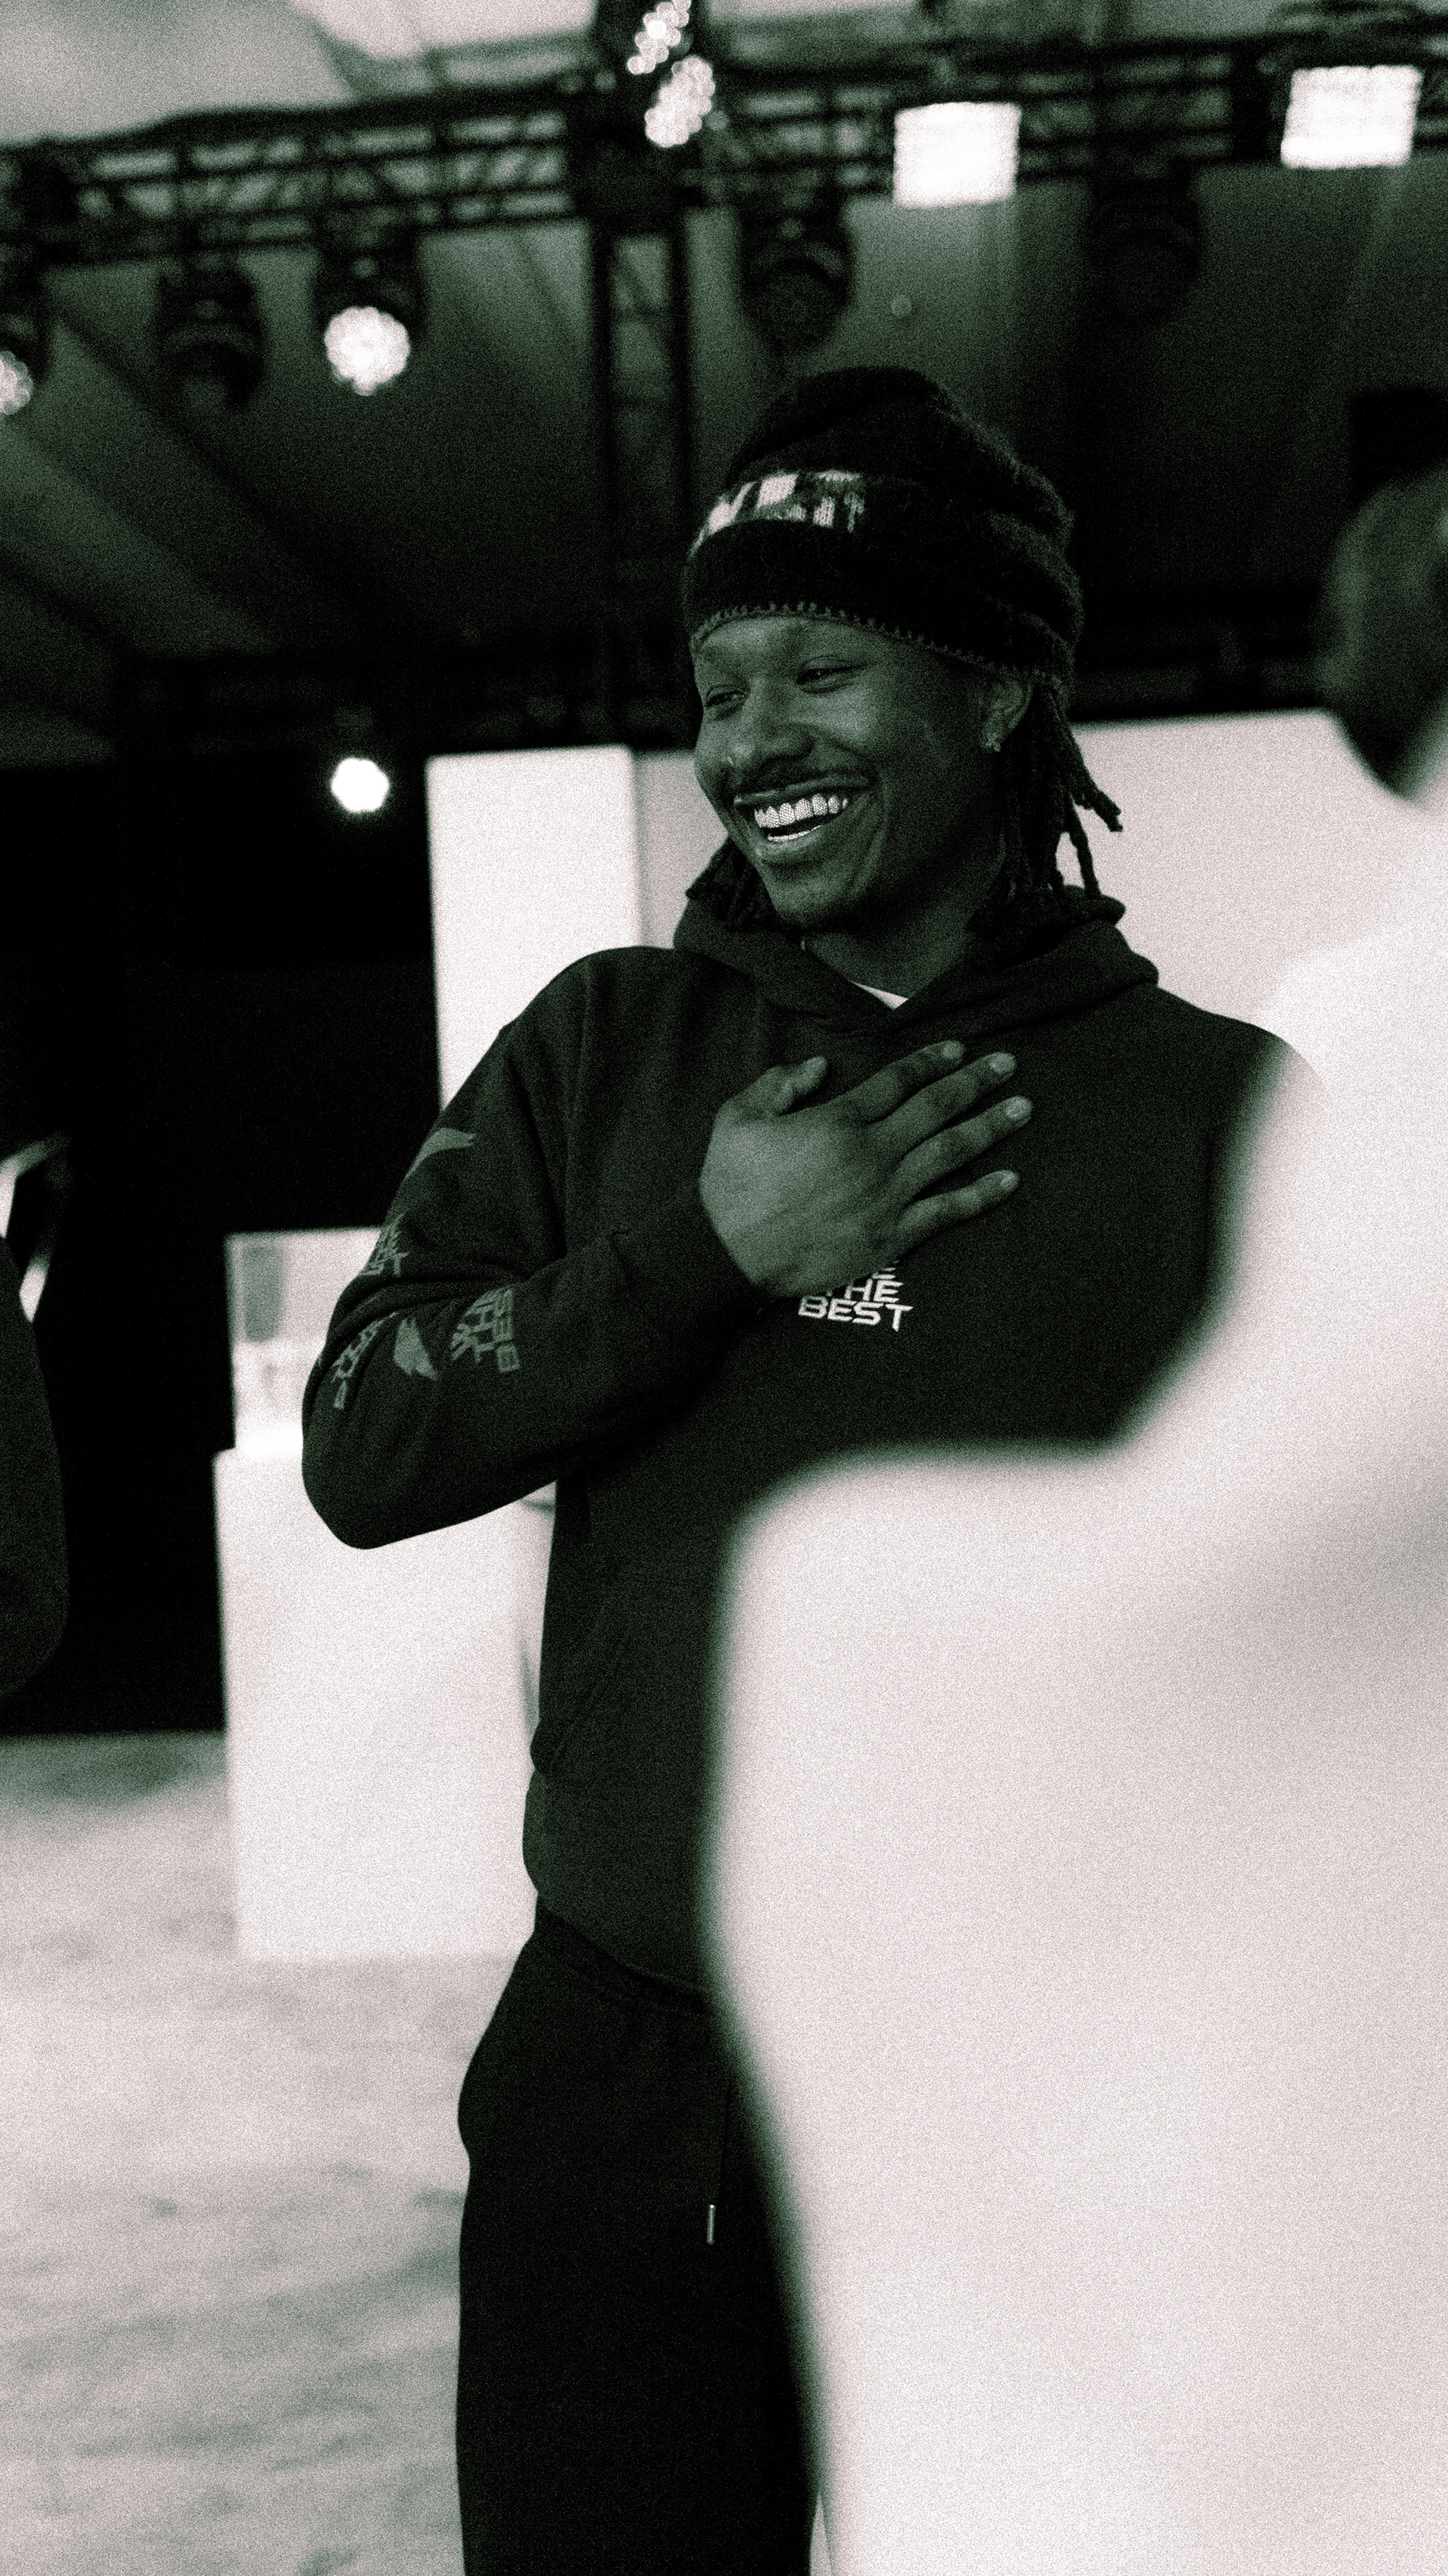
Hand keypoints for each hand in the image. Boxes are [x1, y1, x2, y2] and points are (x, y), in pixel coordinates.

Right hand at [698, 1041, 1030, 1298]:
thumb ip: (777, 1085)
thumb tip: (817, 1068)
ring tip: (1024, 1108)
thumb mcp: (737, 1117)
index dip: (931, 1060)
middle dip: (976, 1082)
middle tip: (1008, 1064)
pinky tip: (1011, 1180)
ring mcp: (886, 1196)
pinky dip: (982, 1196)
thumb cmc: (729, 1186)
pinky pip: (947, 1211)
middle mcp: (871, 1152)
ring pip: (951, 1152)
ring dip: (991, 1127)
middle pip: (936, 1107)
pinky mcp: (890, 1236)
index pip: (898, 1080)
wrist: (727, 1255)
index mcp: (837, 1120)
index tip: (960, 1048)